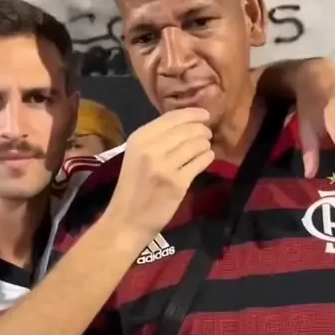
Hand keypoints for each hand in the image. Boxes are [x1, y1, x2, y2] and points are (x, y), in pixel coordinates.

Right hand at [107, 108, 213, 239]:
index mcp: (139, 139)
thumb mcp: (136, 156)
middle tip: (207, 133)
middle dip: (202, 129)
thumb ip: (156, 139)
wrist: (127, 221)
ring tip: (205, 146)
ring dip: (205, 144)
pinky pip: (200, 162)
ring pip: (196, 145)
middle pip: (187, 130)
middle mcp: (151, 149)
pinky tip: (207, 157)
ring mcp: (165, 166)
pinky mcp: (178, 183)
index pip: (172, 118)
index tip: (205, 114)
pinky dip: (207, 157)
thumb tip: (185, 124)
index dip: (193, 114)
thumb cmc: (133, 187)